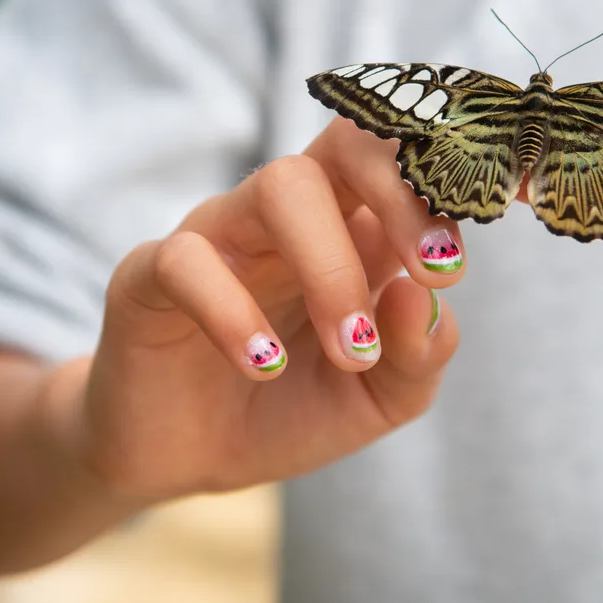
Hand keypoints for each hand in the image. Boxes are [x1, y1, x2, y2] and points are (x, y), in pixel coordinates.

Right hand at [49, 118, 464, 501]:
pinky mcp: (149, 273)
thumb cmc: (291, 409)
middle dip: (401, 193)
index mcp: (352, 228)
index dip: (441, 185)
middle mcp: (288, 216)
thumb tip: (424, 291)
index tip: (453, 266)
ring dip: (332, 268)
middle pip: (347, 142)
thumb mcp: (378, 399)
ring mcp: (220, 236)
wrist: (188, 460)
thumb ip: (418, 353)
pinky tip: (263, 366)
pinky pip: (189, 259)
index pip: (400, 158)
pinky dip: (234, 314)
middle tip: (434, 273)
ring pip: (279, 186)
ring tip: (350, 350)